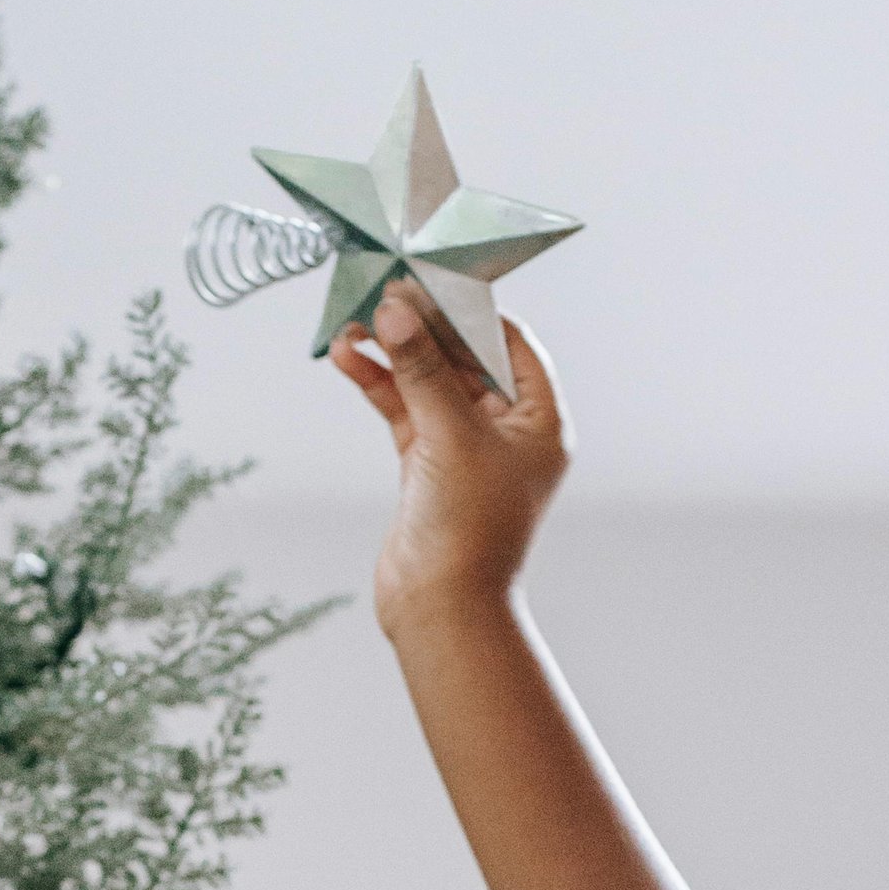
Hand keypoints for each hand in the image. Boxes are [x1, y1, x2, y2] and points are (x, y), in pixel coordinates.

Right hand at [330, 289, 571, 644]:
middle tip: (381, 291)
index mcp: (540, 420)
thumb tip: (396, 311)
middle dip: (421, 327)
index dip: (469, 310)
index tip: (429, 280)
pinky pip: (404, 409)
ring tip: (353, 320)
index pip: (510, 342)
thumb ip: (423, 370)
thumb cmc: (469, 528)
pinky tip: (348, 358)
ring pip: (427, 382)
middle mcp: (508, 430)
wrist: (441, 609)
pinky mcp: (427, 464)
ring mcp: (465, 447)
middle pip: (463, 357)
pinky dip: (379, 384)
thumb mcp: (450, 436)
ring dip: (393, 353)